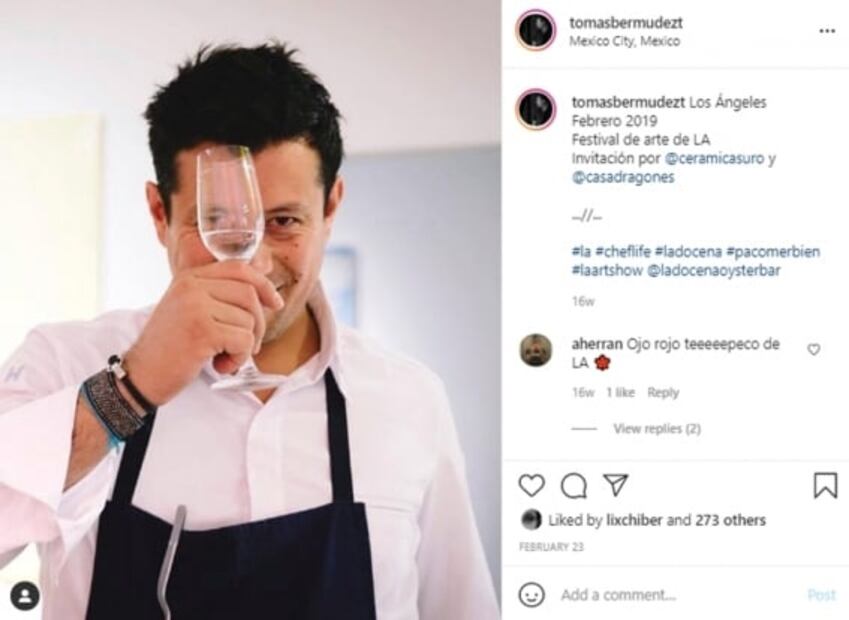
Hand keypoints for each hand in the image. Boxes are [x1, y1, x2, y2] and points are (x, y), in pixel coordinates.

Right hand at [122, 261, 284, 405]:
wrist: (140, 376)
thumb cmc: (170, 348)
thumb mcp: (190, 310)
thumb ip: (217, 297)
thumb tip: (263, 290)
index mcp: (189, 278)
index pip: (239, 269)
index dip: (263, 285)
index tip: (275, 304)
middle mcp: (192, 287)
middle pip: (249, 294)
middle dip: (258, 324)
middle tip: (248, 346)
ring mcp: (196, 306)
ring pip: (249, 321)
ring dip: (245, 347)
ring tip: (222, 358)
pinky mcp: (202, 330)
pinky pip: (244, 340)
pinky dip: (239, 358)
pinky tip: (220, 366)